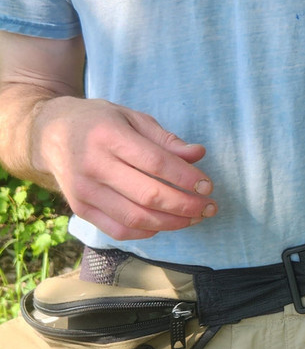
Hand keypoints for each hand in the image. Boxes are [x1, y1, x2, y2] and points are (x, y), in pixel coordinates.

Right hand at [31, 97, 215, 240]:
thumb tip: (198, 154)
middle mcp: (94, 166)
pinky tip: (166, 223)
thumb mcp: (132, 118)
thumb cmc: (100, 122)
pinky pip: (118, 229)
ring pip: (135, 218)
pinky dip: (147, 231)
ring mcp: (85, 191)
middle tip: (209, 207)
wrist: (51, 135)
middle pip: (148, 195)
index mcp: (109, 136)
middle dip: (185, 205)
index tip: (208, 186)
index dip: (186, 178)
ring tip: (195, 218)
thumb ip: (165, 139)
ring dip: (171, 222)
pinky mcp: (81, 209)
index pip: (156, 163)